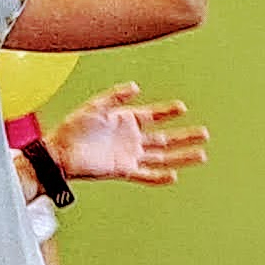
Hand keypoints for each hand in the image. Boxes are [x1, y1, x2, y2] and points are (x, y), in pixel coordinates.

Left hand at [48, 83, 208, 185]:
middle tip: (204, 134)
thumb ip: (115, 96)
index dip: (168, 111)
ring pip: (162, 156)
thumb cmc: (73, 128)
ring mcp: (129, 155)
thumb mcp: (95, 105)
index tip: (181, 108)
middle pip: (166, 138)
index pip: (154, 115)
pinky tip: (173, 175)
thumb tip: (136, 87)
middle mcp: (132, 138)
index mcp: (126, 120)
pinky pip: (146, 174)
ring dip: (181, 156)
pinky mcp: (123, 170)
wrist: (59, 153)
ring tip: (201, 155)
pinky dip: (159, 176)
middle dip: (186, 136)